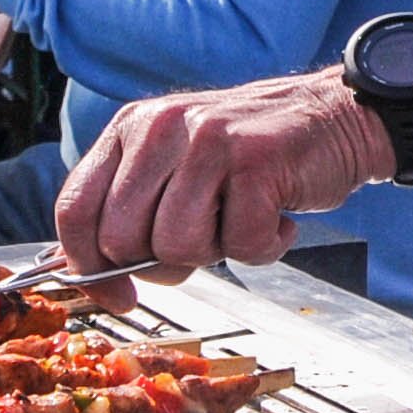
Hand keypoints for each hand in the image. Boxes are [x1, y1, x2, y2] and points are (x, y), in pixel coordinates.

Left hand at [51, 72, 388, 293]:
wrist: (337, 116)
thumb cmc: (254, 157)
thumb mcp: (177, 166)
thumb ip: (132, 207)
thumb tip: (82, 273)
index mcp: (131, 129)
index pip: (76, 209)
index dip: (88, 268)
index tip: (117, 296)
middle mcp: (161, 128)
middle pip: (121, 239)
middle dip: (162, 265)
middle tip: (204, 245)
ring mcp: (207, 140)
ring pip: (176, 246)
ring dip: (217, 253)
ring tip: (242, 220)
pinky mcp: (255, 160)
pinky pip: (241, 244)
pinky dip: (265, 247)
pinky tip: (277, 216)